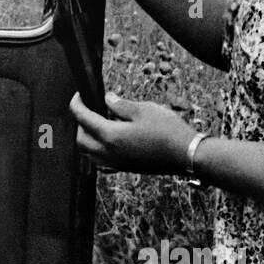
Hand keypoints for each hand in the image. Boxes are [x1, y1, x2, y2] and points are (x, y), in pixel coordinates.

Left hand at [70, 91, 198, 174]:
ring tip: (100, 123)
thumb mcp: (143, 109)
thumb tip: (107, 100)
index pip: (83, 119)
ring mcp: (117, 163)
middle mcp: (109, 153)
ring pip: (89, 153)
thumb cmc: (167, 130)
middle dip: (79, 123)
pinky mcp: (125, 168)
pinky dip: (98, 151)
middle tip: (89, 109)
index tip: (79, 95)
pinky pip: (102, 162)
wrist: (186, 154)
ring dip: (87, 138)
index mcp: (110, 136)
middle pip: (80, 140)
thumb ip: (120, 105)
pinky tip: (109, 141)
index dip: (77, 104)